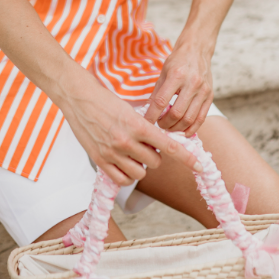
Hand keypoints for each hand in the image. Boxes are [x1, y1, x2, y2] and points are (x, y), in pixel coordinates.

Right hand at [63, 79, 201, 186]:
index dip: (187, 158)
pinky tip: (123, 163)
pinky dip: (127, 174)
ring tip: (132, 152)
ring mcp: (112, 153)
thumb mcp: (131, 110)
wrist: (78, 98)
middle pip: (155, 162)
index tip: (200, 166)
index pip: (169, 146)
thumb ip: (146, 129)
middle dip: (154, 156)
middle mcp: (126, 141)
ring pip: (140, 173)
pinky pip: (122, 179)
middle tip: (145, 145)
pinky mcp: (100, 160)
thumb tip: (161, 144)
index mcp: (137, 125)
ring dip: (141, 165)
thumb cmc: (106, 101)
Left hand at [144, 36, 213, 135]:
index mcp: (176, 75)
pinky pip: (201, 118)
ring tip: (169, 128)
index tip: (146, 123)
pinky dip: (191, 128)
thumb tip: (148, 112)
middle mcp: (192, 83)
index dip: (152, 115)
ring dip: (177, 128)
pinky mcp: (210, 96)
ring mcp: (203, 91)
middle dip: (165, 124)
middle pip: (177, 113)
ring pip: (189, 119)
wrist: (198, 50)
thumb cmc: (178, 61)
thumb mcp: (163, 72)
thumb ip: (157, 92)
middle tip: (158, 125)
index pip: (161, 101)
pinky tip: (183, 132)